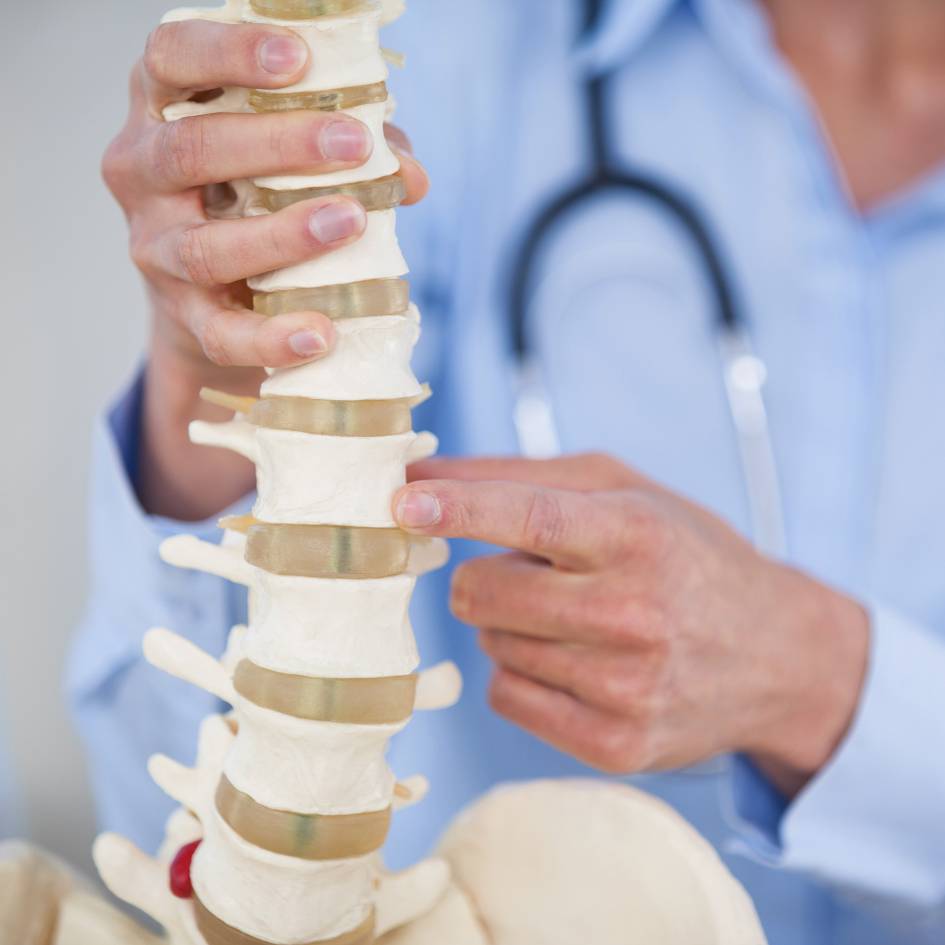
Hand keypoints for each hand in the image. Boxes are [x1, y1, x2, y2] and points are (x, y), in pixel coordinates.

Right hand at [104, 19, 427, 518]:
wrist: (212, 296)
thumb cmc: (254, 196)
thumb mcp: (286, 156)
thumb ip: (347, 150)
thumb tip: (408, 175)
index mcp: (162, 109)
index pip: (172, 58)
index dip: (229, 53)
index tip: (299, 59)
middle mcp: (142, 174)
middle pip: (194, 150)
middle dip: (278, 144)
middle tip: (354, 144)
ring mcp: (155, 250)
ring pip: (206, 248)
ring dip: (283, 235)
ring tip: (350, 221)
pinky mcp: (183, 317)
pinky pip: (223, 332)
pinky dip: (273, 337)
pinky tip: (322, 333)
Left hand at [394, 454, 868, 795]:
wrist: (774, 654)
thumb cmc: (682, 552)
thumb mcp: (620, 491)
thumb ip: (514, 477)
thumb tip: (415, 472)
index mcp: (636, 535)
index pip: (531, 517)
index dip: (460, 508)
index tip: (403, 500)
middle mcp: (633, 613)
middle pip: (481, 592)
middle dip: (483, 575)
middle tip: (529, 571)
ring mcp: (625, 688)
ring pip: (490, 644)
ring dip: (510, 622)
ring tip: (574, 615)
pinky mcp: (615, 745)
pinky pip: (506, 696)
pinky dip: (522, 671)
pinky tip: (574, 660)